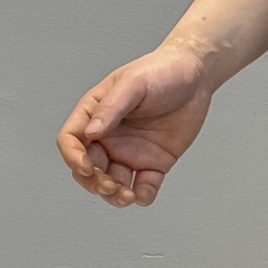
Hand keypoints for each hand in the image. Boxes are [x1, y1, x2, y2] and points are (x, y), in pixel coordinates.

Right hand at [56, 39, 213, 206]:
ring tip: (127, 196)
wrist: (195, 77)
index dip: (73, 157)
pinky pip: (144, 185)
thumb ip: (111, 107)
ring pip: (113, 182)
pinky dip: (142, 196)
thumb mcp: (134, 83)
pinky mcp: (154, 162)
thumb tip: (91, 132)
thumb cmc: (161, 71)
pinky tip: (144, 195)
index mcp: (95, 115)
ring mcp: (130, 152)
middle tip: (110, 186)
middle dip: (94, 182)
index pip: (71, 141)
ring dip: (115, 195)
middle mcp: (109, 137)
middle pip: (88, 169)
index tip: (86, 167)